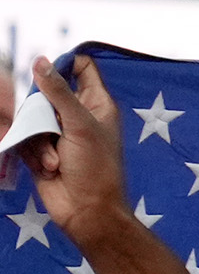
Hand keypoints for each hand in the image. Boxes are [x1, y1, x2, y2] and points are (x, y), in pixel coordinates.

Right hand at [14, 55, 132, 248]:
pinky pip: (26, 137)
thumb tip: (41, 61)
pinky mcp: (41, 148)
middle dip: (41, 109)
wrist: (86, 212)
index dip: (64, 62)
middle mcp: (77, 114)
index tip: (43, 63)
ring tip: (56, 161)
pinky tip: (50, 169)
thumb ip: (59, 92)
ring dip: (40, 140)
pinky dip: (35, 154)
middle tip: (50, 128)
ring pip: (32, 115)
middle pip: (46, 91)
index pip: (82, 68)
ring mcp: (58, 131)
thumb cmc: (95, 169)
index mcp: (97, 104)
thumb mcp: (80, 126)